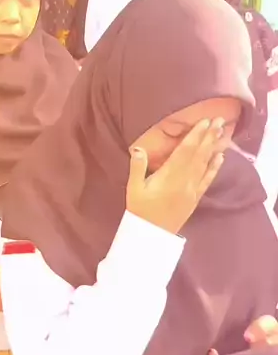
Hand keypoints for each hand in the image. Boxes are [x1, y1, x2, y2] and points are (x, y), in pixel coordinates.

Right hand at [126, 119, 224, 233]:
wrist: (152, 234)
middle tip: (219, 120)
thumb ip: (137, 167)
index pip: (185, 151)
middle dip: (209, 136)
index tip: (204, 122)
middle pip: (199, 155)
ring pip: (205, 165)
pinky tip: (220, 158)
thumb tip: (138, 148)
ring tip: (222, 133)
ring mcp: (192, 190)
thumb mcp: (133, 188)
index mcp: (170, 176)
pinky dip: (214, 168)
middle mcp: (185, 181)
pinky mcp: (195, 198)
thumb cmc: (140, 210)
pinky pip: (207, 180)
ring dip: (213, 147)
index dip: (195, 136)